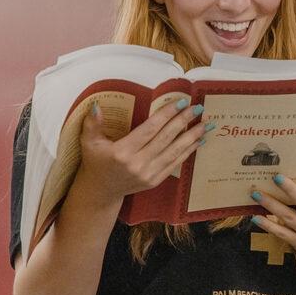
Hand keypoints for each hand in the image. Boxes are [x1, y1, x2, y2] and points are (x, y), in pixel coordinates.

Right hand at [77, 100, 208, 201]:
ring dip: (193, 136)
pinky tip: (199, 140)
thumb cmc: (96, 163)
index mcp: (122, 152)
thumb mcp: (89, 142)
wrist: (101, 191)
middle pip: (166, 138)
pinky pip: (176, 163)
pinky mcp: (155, 180)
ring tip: (206, 123)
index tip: (180, 103)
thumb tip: (97, 105)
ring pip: (175, 151)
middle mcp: (138, 164)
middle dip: (184, 121)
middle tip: (198, 107)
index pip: (149, 129)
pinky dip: (189, 151)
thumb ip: (92, 123)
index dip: (166, 115)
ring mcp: (149, 174)